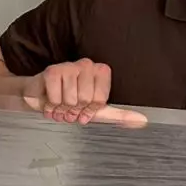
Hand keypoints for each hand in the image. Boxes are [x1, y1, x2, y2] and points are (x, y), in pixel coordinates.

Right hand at [20, 59, 145, 126]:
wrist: (42, 97)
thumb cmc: (71, 102)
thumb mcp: (97, 111)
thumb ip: (120, 115)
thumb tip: (142, 120)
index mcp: (101, 72)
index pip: (100, 101)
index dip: (90, 111)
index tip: (84, 109)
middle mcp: (87, 65)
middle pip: (85, 100)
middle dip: (74, 110)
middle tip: (69, 108)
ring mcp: (69, 66)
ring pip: (70, 100)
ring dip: (61, 109)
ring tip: (59, 105)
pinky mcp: (52, 71)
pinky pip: (55, 98)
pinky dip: (51, 105)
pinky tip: (50, 101)